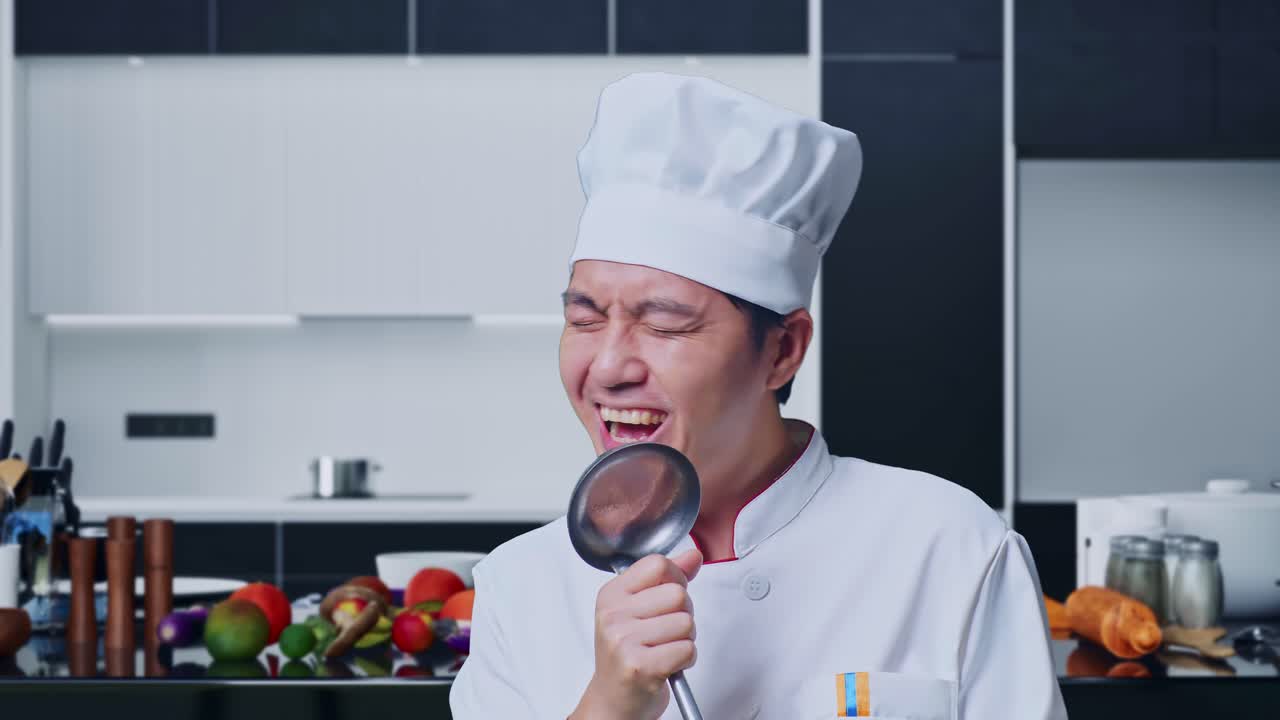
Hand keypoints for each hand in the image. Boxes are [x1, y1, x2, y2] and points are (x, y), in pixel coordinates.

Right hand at [571, 549, 702, 719]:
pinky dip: (686, 659)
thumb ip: (667, 579)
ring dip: (685, 639)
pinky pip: (686, 649)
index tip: (668, 597)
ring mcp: (624, 641)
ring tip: (665, 649)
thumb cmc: (628, 655)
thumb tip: (694, 555)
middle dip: (683, 614)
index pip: (658, 564)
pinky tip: (668, 664)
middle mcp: (613, 616)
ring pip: (686, 622)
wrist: (614, 702)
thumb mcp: (639, 609)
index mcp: (612, 595)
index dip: (676, 579)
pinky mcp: (639, 666)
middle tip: (666, 631)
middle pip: (678, 594)